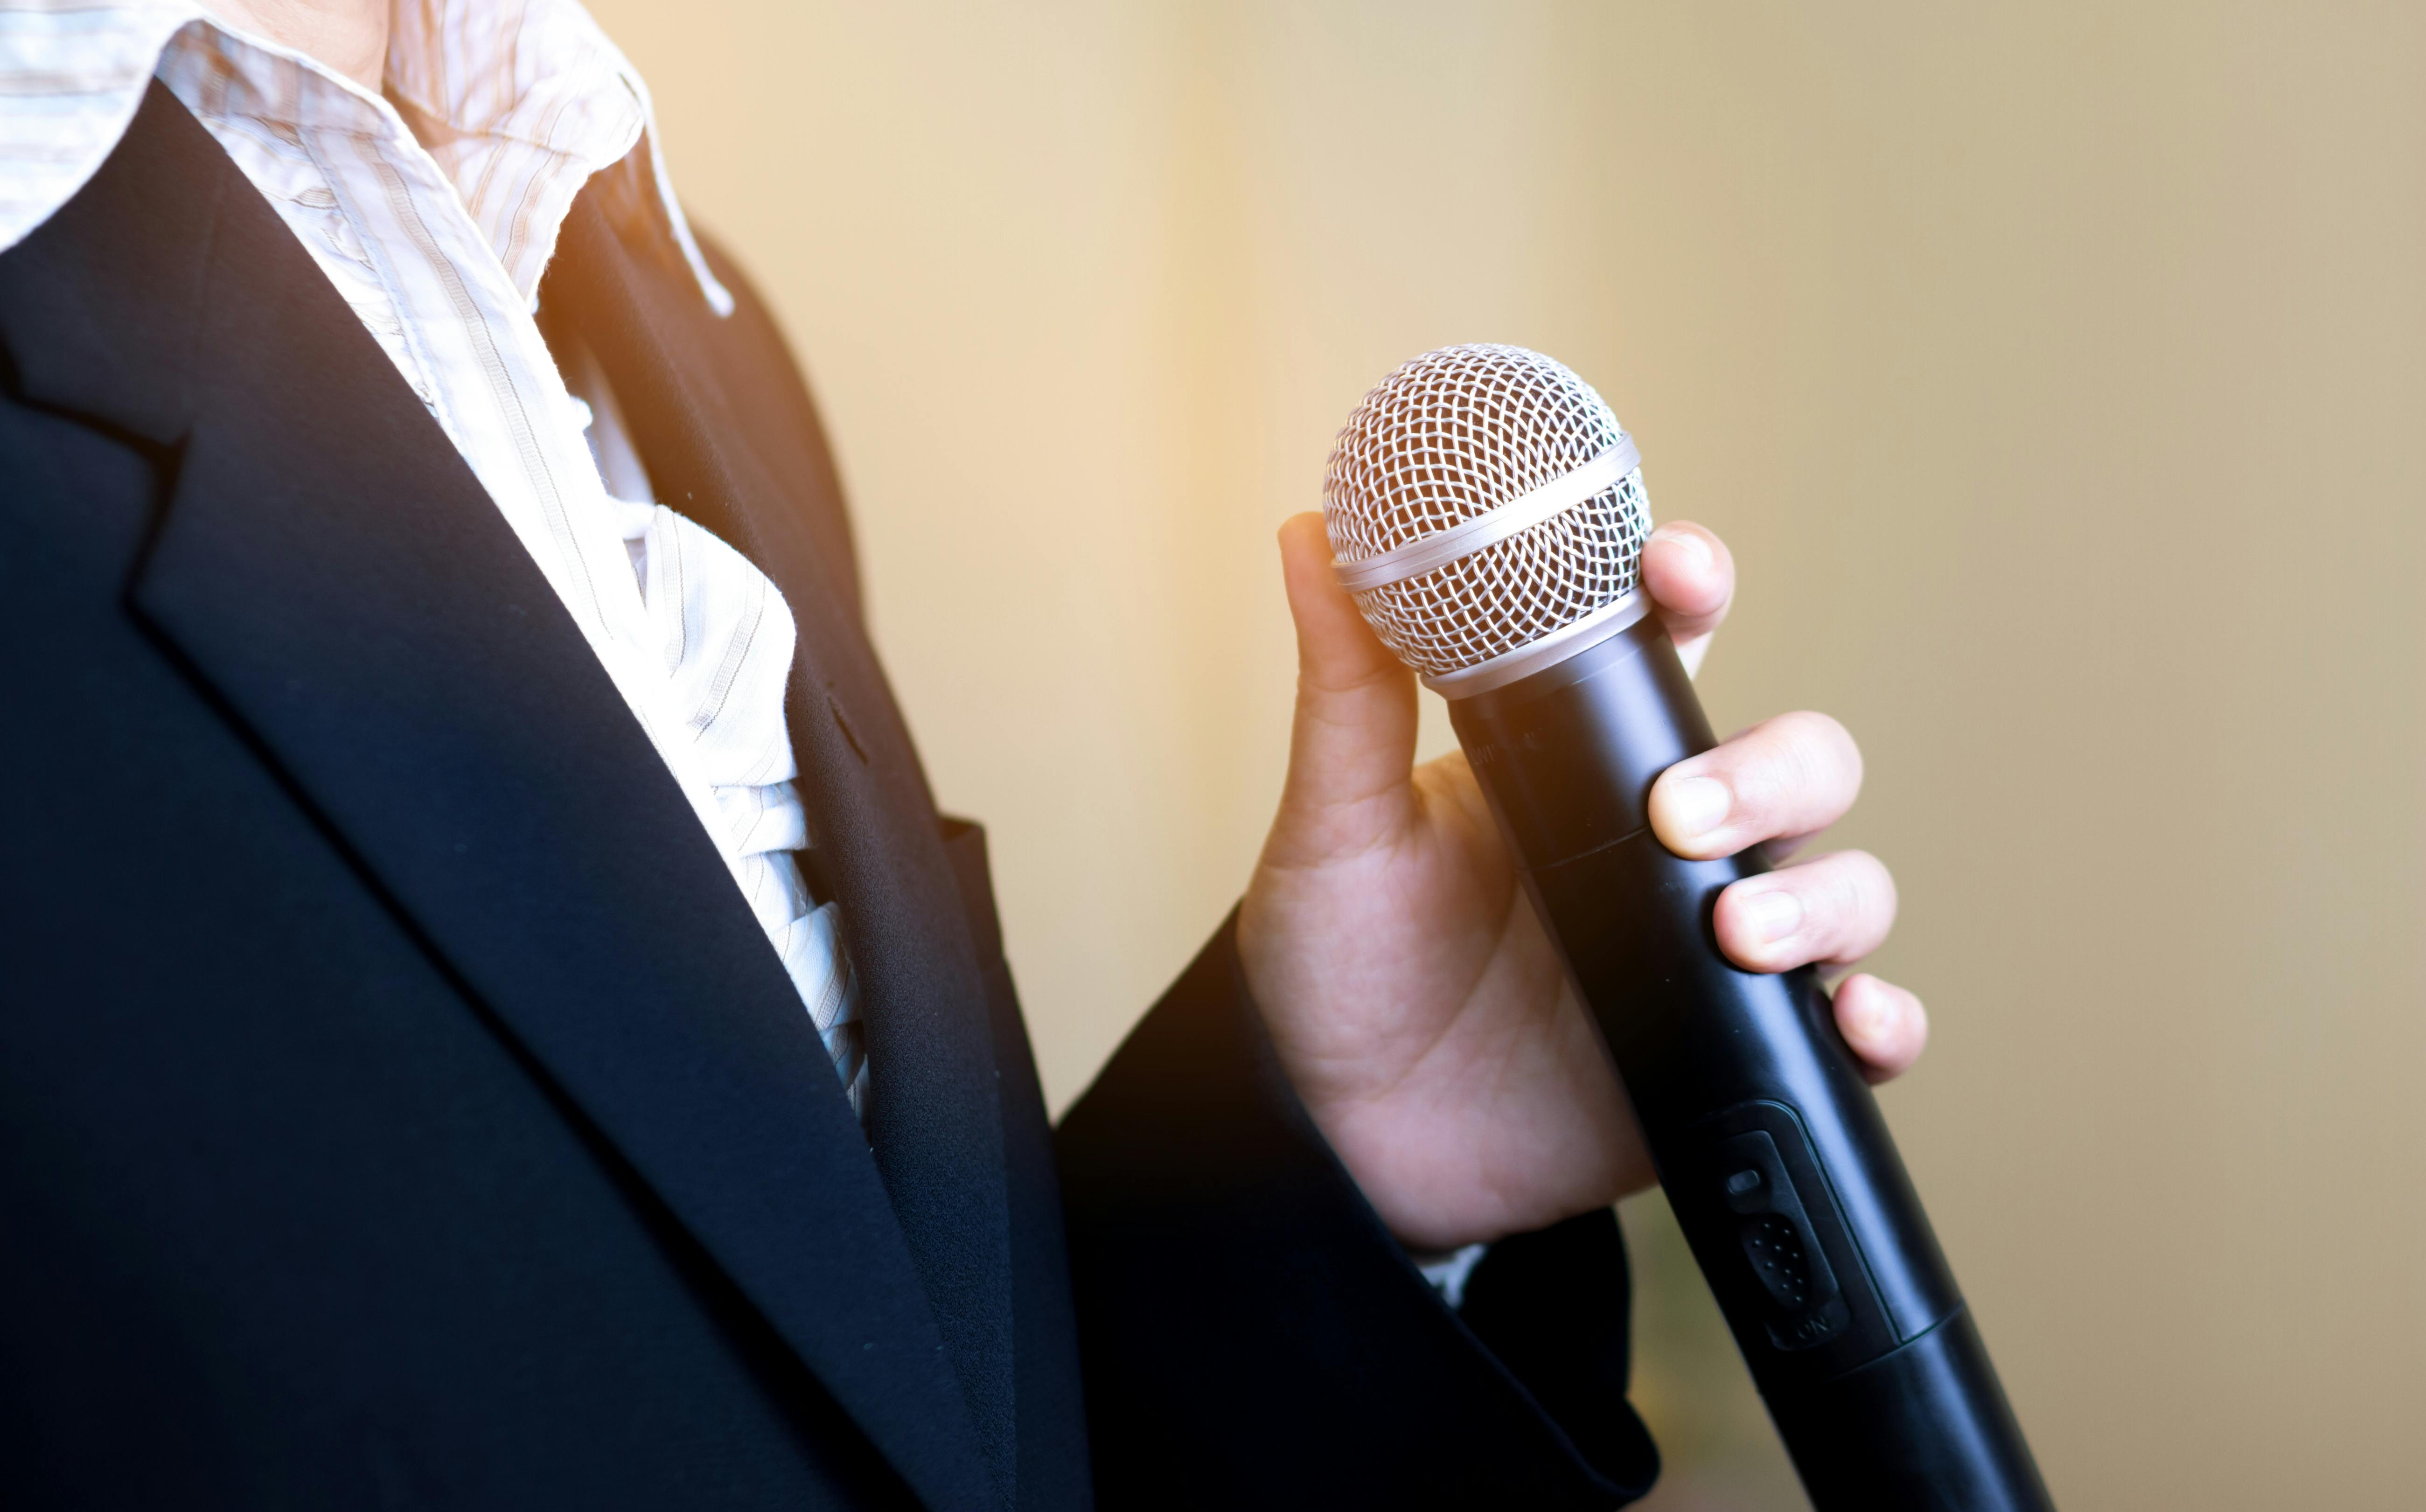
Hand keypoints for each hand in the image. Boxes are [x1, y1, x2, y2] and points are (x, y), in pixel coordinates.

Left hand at [1237, 517, 1928, 1252]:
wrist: (1344, 1132)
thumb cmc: (1345, 966)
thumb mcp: (1338, 826)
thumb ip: (1344, 693)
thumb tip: (1306, 537)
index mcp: (1582, 765)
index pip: (1673, 648)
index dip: (1697, 589)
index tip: (1674, 568)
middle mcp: (1667, 846)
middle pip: (1796, 763)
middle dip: (1773, 770)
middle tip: (1678, 813)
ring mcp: (1709, 949)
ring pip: (1845, 884)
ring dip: (1821, 896)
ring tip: (1733, 931)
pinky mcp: (1730, 1053)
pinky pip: (1851, 1034)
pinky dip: (1884, 1023)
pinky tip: (1852, 1021)